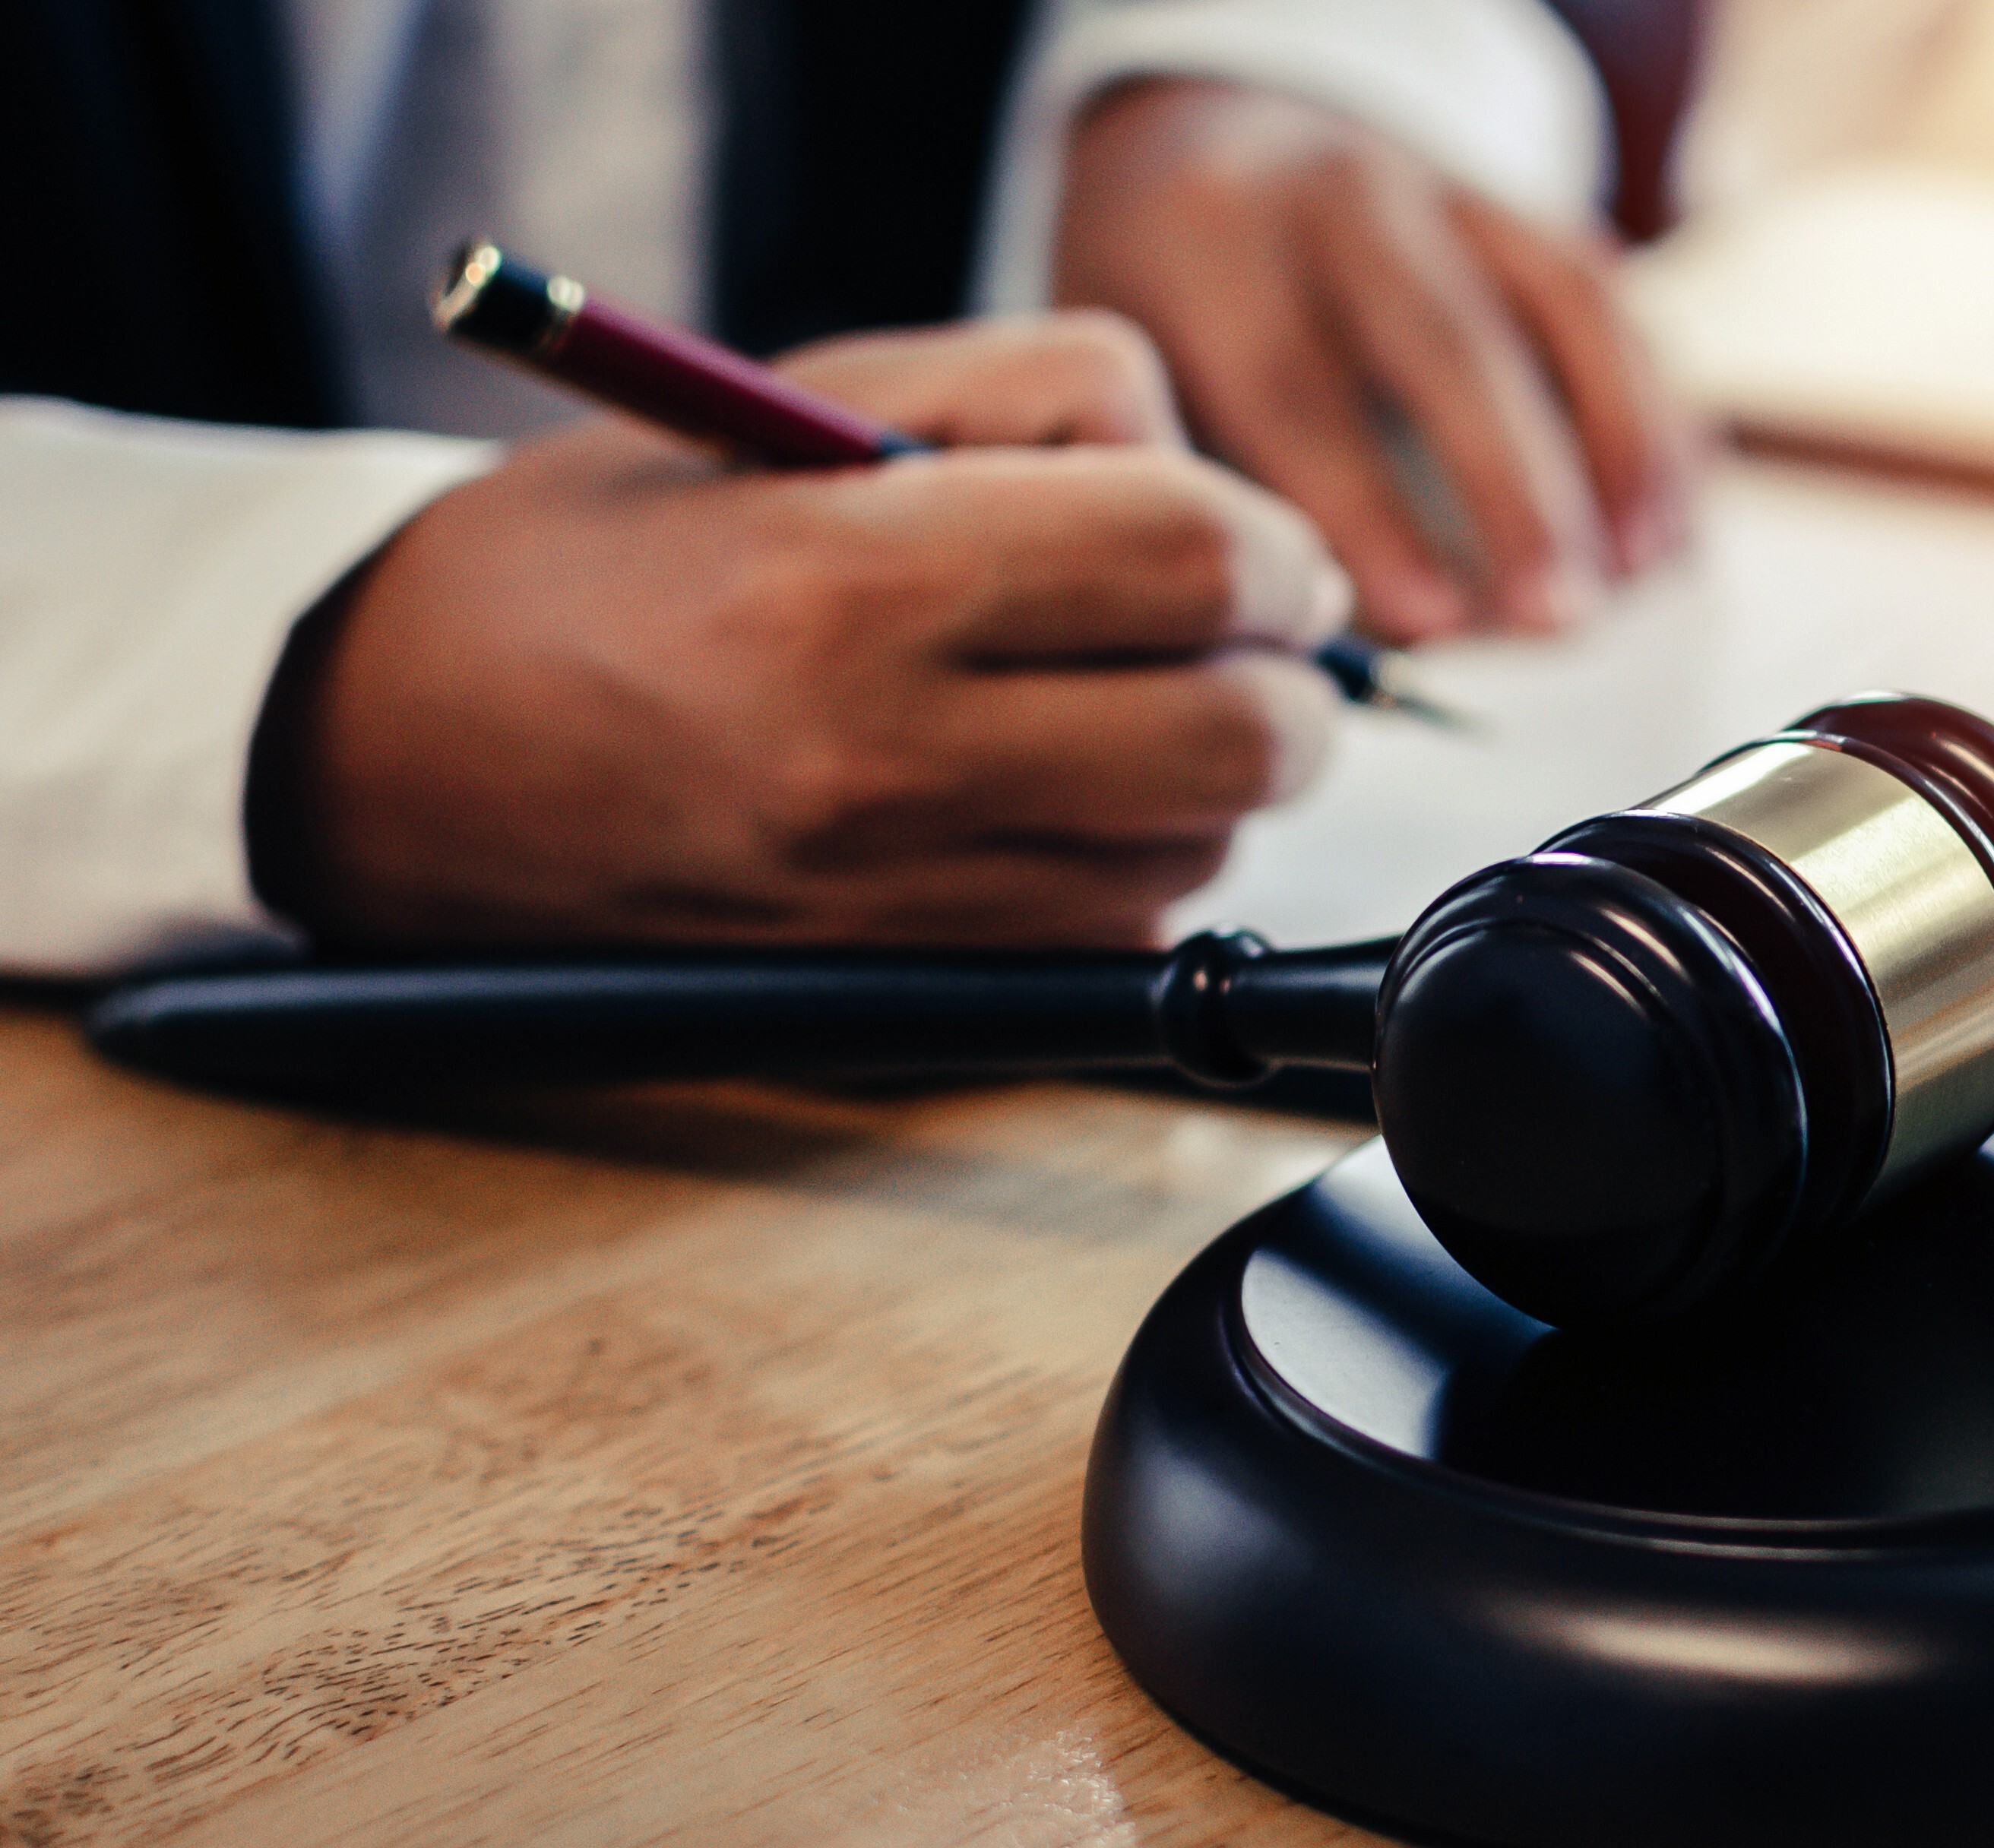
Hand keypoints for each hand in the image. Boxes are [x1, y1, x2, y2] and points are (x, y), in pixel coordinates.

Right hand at [258, 314, 1348, 950]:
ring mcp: (898, 893)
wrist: (394, 755)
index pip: (1201, 560)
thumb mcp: (805, 397)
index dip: (1276, 549)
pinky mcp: (902, 990)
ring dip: (1205, 778)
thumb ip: (1040, 401)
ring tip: (1098, 705)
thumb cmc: (600, 557)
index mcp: (857, 575)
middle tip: (1235, 636)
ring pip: (1203, 848)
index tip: (1257, 550)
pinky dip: (1128, 863)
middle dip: (1286, 677)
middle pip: (1250, 734)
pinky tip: (1037, 797)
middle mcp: (887, 753)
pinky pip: (1118, 933)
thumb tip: (1225, 496)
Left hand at [1054, 78, 1693, 642]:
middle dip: (1518, 496)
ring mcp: (1450, 190)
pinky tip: (1667, 527)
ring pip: (1566, 308)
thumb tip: (1312, 645)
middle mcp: (1341, 197)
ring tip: (1636, 576)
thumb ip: (1211, 497)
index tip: (1431, 625)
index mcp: (1215, 246)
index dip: (1369, 514)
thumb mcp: (1139, 380)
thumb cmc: (1167, 308)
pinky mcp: (1529, 212)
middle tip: (1560, 625)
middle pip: (1449, 343)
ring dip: (1621, 451)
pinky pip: (1616, 307)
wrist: (1201, 134)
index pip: (1295, 387)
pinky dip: (1658, 418)